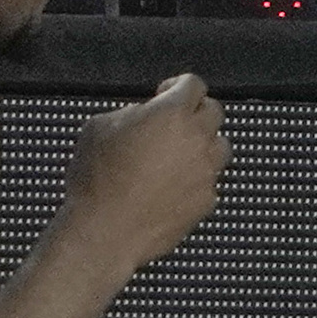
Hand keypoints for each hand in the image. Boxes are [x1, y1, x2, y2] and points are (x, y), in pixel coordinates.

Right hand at [59, 70, 222, 273]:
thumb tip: (143, 116)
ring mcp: (206, 173)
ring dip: (202, 145)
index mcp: (171, 114)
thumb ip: (130, 113)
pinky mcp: (206, 201)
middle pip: (214, 112)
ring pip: (219, 147)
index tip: (166, 93)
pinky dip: (196, 179)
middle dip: (195, 112)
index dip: (177, 85)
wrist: (104, 233)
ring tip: (176, 154)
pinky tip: (172, 186)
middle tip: (174, 122)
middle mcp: (196, 140)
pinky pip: (210, 181)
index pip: (193, 84)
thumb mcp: (99, 128)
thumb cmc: (96, 181)